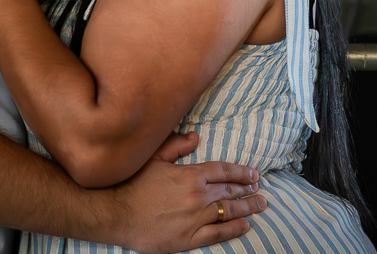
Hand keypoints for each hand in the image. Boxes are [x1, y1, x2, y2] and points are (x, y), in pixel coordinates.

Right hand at [110, 132, 266, 253]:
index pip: (223, 171)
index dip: (241, 172)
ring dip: (248, 207)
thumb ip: (176, 146)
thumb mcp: (153, 158)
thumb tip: (195, 137)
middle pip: (229, 192)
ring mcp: (194, 218)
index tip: (253, 174)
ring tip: (261, 205)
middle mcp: (197, 196)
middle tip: (259, 189)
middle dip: (247, 190)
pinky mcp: (189, 238)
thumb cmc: (132, 184)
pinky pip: (218, 233)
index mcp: (190, 175)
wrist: (116, 213)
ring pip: (229, 212)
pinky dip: (234, 229)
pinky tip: (245, 225)